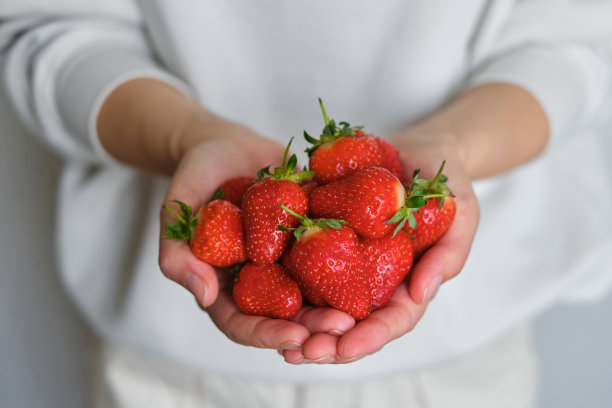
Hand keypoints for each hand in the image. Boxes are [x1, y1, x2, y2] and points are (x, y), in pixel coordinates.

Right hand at [158, 116, 356, 351]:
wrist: (226, 144)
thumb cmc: (195, 176)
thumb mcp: (175, 212)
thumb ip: (177, 254)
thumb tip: (204, 296)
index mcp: (226, 286)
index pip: (243, 324)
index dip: (269, 335)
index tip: (297, 337)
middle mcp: (260, 280)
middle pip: (286, 317)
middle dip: (313, 328)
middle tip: (342, 328)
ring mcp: (287, 261)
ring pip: (314, 293)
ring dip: (337, 306)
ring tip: (361, 311)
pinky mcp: (310, 238)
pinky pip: (331, 255)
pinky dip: (350, 266)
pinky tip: (377, 269)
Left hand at [280, 130, 479, 363]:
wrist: (415, 152)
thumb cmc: (446, 186)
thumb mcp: (461, 215)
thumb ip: (449, 254)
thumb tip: (422, 294)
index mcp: (407, 283)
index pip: (391, 320)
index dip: (370, 338)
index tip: (346, 349)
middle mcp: (373, 279)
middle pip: (352, 321)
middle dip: (329, 341)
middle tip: (304, 352)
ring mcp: (346, 260)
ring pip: (322, 300)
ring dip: (302, 324)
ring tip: (281, 341)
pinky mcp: (323, 236)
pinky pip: (302, 260)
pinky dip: (283, 279)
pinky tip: (261, 289)